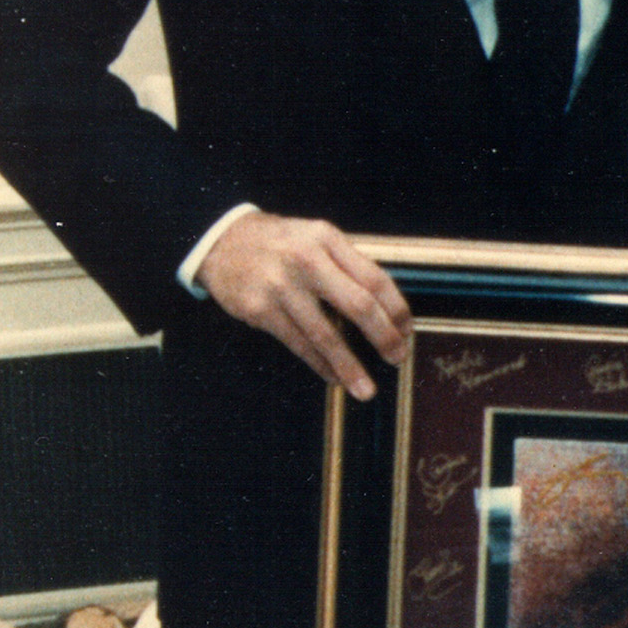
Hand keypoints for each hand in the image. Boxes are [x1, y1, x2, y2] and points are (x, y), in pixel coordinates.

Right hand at [195, 210, 410, 398]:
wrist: (220, 241)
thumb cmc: (279, 243)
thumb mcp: (315, 237)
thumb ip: (347, 265)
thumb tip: (386, 308)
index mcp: (327, 239)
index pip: (374, 278)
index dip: (396, 309)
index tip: (407, 330)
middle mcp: (306, 260)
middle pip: (358, 305)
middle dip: (383, 337)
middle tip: (398, 358)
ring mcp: (281, 286)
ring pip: (325, 335)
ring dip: (350, 367)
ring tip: (367, 389)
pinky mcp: (260, 310)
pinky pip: (298, 345)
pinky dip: (320, 365)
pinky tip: (334, 377)